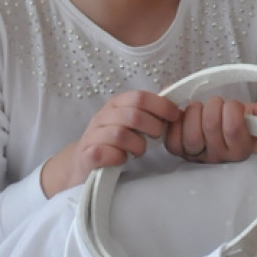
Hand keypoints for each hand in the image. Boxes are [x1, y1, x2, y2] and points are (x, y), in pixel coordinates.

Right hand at [45, 90, 181, 192]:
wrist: (82, 161)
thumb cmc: (113, 141)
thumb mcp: (130, 121)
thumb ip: (149, 110)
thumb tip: (173, 95)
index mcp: (117, 104)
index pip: (140, 97)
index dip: (160, 105)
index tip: (174, 115)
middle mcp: (103, 116)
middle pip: (133, 115)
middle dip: (152, 127)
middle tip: (156, 137)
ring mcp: (93, 135)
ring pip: (121, 134)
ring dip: (137, 145)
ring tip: (139, 151)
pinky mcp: (86, 155)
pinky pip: (103, 153)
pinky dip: (117, 157)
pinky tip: (121, 159)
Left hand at [165, 97, 256, 163]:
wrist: (223, 143)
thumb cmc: (238, 127)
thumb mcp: (254, 119)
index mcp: (240, 150)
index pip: (233, 127)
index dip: (232, 108)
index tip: (234, 105)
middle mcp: (219, 158)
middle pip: (210, 125)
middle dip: (213, 105)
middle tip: (216, 104)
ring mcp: (197, 157)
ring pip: (191, 133)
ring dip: (195, 112)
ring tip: (201, 109)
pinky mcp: (179, 153)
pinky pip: (172, 140)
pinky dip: (176, 122)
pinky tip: (184, 115)